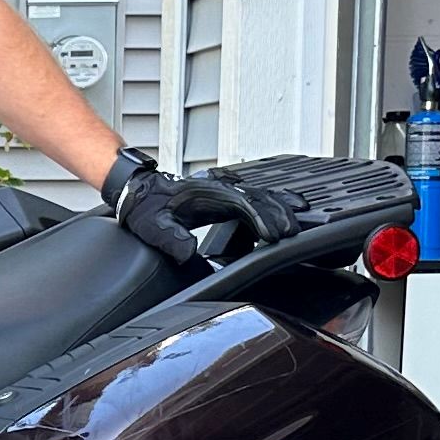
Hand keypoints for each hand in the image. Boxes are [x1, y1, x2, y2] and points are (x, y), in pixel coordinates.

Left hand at [101, 150, 290, 269]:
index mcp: (207, 193)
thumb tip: (187, 251)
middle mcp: (219, 187)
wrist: (138, 189)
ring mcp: (223, 189)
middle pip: (258, 196)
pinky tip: (285, 208)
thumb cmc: (145, 206)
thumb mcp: (152, 225)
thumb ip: (170, 237)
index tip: (274, 236)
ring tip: (300, 218)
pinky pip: (254, 196)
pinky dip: (272, 202)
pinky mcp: (224, 194)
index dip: (260, 219)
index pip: (243, 204)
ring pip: (260, 194)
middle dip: (279, 213)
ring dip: (280, 206)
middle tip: (294, 232)